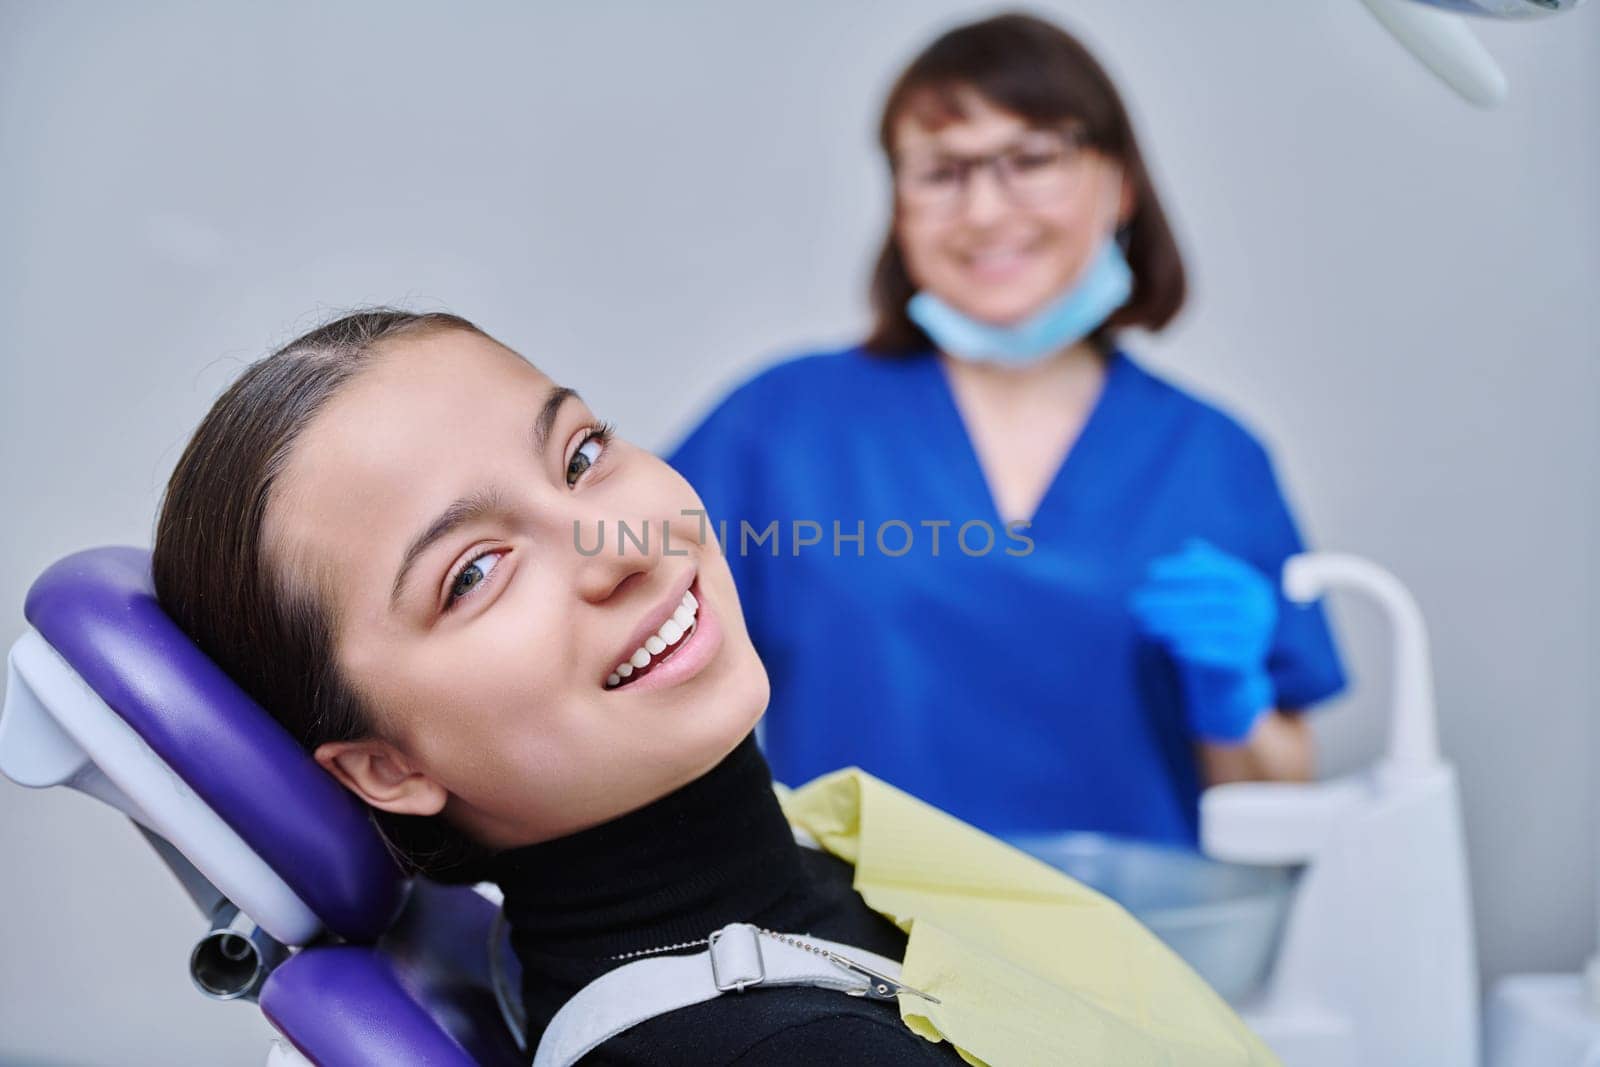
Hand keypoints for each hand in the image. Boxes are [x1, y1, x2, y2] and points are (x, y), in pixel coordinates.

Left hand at [1129, 538, 1277, 743]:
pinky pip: (1218, 655)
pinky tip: (1169, 647)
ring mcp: (1258, 636)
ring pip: (1210, 627)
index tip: (1149, 572)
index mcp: (1253, 585)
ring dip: (1173, 624)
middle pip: (1209, 600)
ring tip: (1143, 623)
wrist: (1231, 671)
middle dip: (1169, 600)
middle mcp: (1261, 609)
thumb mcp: (1211, 593)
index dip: (1182, 570)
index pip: (1216, 572)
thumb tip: (1190, 547)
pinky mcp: (1248, 662)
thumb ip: (1203, 568)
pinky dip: (1194, 650)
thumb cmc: (1214, 621)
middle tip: (1136, 602)